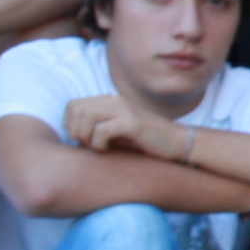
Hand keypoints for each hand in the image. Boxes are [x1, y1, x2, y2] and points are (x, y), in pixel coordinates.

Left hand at [65, 92, 186, 162]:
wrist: (178, 143)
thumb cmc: (144, 143)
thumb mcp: (115, 132)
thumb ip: (95, 128)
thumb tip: (71, 137)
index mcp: (108, 101)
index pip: (72, 105)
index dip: (71, 125)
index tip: (83, 140)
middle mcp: (114, 100)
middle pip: (74, 108)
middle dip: (75, 130)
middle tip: (89, 145)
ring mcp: (124, 109)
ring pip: (85, 115)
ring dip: (85, 136)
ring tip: (97, 147)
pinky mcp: (132, 122)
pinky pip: (101, 130)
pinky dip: (98, 143)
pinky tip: (108, 149)